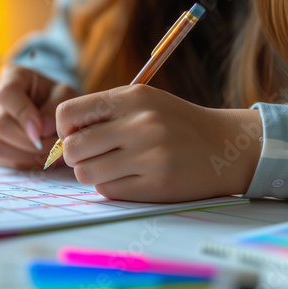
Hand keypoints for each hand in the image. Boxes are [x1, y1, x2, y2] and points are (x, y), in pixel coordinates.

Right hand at [0, 65, 76, 168]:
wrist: (47, 108)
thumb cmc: (56, 98)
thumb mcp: (64, 94)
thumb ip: (55, 106)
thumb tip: (42, 130)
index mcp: (11, 77)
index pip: (6, 94)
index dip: (23, 114)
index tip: (43, 130)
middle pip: (0, 124)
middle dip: (31, 142)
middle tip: (56, 147)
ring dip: (27, 155)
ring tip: (51, 154)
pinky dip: (22, 163)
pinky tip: (39, 158)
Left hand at [56, 85, 262, 201]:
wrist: (224, 147)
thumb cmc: (176, 123)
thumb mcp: (144, 101)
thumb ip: (105, 112)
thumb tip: (63, 137)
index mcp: (133, 98)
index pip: (68, 113)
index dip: (63, 129)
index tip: (76, 135)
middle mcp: (140, 125)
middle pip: (73, 148)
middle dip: (75, 155)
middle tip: (91, 155)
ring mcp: (149, 157)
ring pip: (86, 173)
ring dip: (91, 173)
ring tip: (109, 166)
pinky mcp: (156, 185)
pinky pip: (108, 190)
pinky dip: (111, 186)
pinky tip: (129, 177)